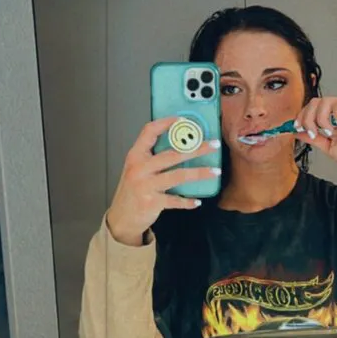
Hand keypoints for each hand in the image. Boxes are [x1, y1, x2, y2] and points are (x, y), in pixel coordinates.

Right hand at [106, 117, 220, 245]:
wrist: (121, 218)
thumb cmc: (132, 192)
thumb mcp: (136, 169)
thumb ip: (151, 157)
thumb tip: (180, 145)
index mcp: (136, 156)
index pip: (149, 131)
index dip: (166, 123)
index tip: (183, 120)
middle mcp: (140, 168)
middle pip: (172, 154)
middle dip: (196, 148)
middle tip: (214, 144)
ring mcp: (146, 185)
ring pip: (178, 175)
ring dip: (199, 173)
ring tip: (215, 171)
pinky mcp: (152, 202)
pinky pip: (175, 200)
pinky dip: (187, 201)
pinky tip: (197, 201)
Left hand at [295, 97, 336, 192]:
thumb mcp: (328, 146)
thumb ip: (313, 138)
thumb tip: (297, 132)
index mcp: (331, 117)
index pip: (311, 108)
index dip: (302, 116)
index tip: (297, 127)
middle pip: (315, 102)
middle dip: (308, 117)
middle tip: (313, 131)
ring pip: (325, 101)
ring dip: (322, 119)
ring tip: (330, 131)